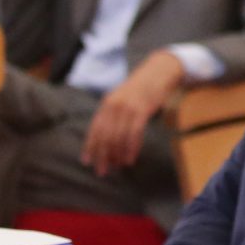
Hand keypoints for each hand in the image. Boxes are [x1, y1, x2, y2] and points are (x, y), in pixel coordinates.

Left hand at [82, 50, 183, 175]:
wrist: (157, 73)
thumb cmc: (140, 89)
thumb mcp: (121, 99)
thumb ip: (112, 114)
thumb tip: (106, 138)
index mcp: (106, 104)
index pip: (94, 129)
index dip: (90, 147)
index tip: (87, 162)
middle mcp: (114, 106)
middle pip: (105, 136)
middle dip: (102, 156)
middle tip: (102, 171)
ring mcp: (128, 108)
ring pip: (118, 137)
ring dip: (117, 155)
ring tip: (118, 166)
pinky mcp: (142, 111)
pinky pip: (134, 134)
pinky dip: (131, 149)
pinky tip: (130, 159)